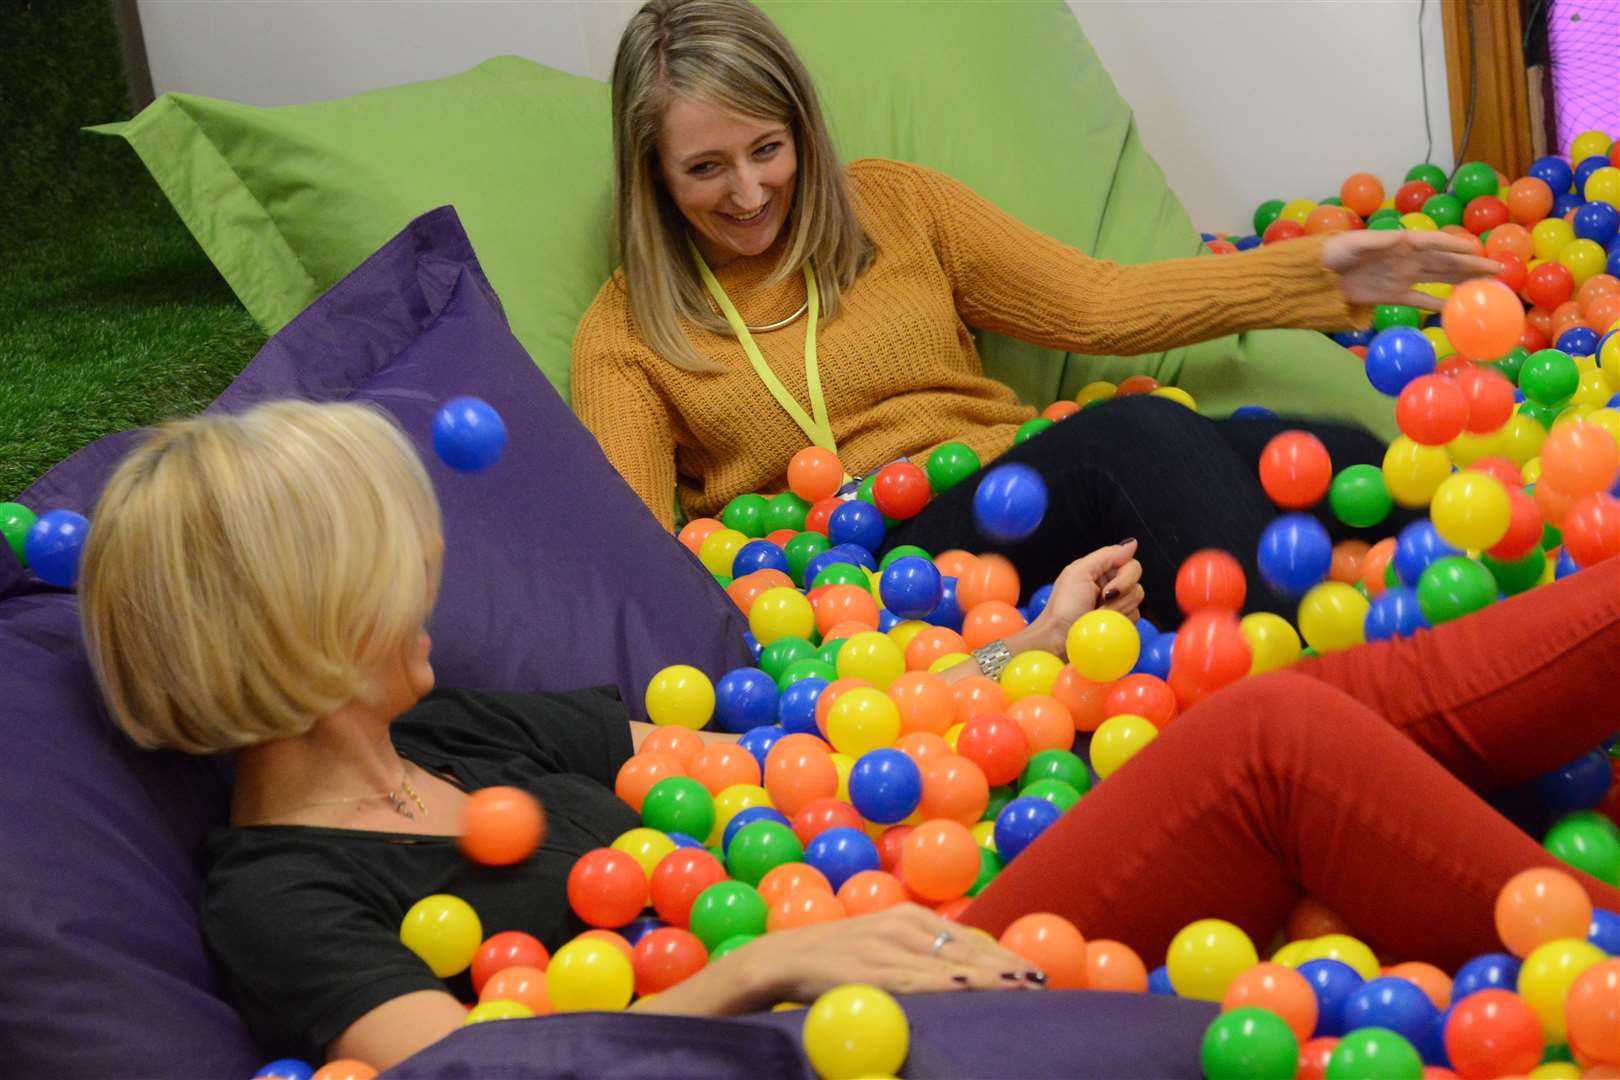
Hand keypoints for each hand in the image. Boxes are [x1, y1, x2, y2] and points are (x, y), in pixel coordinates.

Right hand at [740, 904, 1045, 1002]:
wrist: (784, 957)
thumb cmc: (839, 958)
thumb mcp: (882, 944)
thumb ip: (918, 952)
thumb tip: (963, 968)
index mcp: (908, 917)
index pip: (966, 938)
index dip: (1001, 956)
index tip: (1033, 972)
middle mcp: (901, 926)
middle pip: (964, 950)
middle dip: (1004, 968)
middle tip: (1039, 982)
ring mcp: (885, 947)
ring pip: (945, 964)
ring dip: (985, 977)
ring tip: (1018, 987)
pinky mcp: (868, 970)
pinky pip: (911, 979)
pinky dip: (940, 984)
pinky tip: (964, 987)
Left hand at [1023, 541, 1142, 658]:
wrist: (1058, 639)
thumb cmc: (1063, 606)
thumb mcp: (1079, 573)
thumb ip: (1107, 555)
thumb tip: (1132, 543)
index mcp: (1101, 570)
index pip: (1130, 564)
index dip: (1125, 576)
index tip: (1106, 590)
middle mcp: (1111, 586)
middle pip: (1137, 583)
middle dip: (1119, 595)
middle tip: (1099, 602)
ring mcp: (1117, 606)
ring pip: (1137, 602)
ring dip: (1115, 610)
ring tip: (1096, 615)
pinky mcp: (1121, 624)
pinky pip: (1134, 619)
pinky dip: (1118, 622)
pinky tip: (1103, 625)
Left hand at [1322, 230, 1501, 311]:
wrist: (1317, 275)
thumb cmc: (1333, 253)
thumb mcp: (1352, 245)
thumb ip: (1376, 242)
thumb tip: (1402, 238)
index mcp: (1400, 243)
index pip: (1433, 243)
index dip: (1455, 246)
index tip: (1476, 250)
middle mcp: (1407, 259)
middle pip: (1445, 260)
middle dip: (1471, 264)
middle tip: (1498, 268)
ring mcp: (1403, 277)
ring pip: (1440, 278)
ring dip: (1463, 280)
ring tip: (1488, 284)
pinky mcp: (1394, 295)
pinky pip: (1422, 299)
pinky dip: (1439, 303)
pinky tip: (1458, 308)